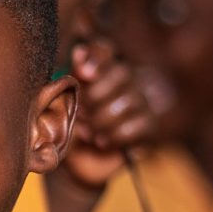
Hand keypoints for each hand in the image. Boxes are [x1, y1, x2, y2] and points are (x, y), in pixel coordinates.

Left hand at [56, 40, 156, 190]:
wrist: (79, 161)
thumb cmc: (69, 125)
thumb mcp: (63, 102)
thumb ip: (70, 78)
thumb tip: (79, 52)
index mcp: (100, 68)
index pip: (105, 50)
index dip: (97, 58)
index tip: (83, 73)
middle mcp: (126, 79)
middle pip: (121, 74)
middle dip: (96, 96)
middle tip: (81, 113)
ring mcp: (141, 101)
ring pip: (129, 102)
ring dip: (102, 120)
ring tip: (86, 132)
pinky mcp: (149, 125)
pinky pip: (136, 126)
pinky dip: (115, 136)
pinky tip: (100, 142)